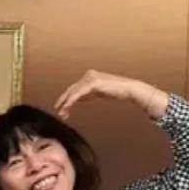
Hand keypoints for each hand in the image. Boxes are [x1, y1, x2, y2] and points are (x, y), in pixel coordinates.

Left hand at [53, 69, 167, 119]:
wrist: (129, 89)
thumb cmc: (117, 91)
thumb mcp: (98, 92)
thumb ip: (88, 94)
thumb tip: (77, 99)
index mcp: (89, 76)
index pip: (74, 87)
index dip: (66, 98)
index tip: (61, 107)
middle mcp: (88, 75)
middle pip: (71, 89)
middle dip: (64, 102)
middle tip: (58, 112)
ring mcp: (90, 78)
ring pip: (73, 93)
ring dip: (66, 104)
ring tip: (62, 114)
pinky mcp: (93, 83)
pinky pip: (78, 94)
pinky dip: (71, 102)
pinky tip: (66, 108)